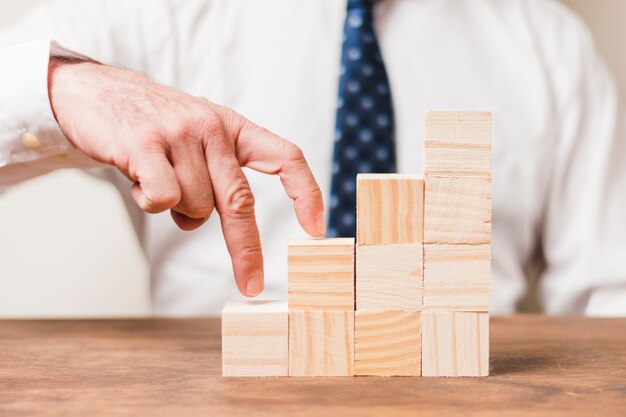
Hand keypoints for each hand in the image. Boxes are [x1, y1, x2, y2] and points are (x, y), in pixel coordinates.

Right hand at [48, 58, 325, 296]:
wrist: (97, 92)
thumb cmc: (155, 126)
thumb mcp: (199, 138)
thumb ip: (220, 176)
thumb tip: (234, 230)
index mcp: (234, 127)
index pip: (285, 157)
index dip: (306, 193)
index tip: (316, 228)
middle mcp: (212, 128)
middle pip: (240, 201)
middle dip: (246, 250)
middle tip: (251, 284)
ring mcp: (179, 134)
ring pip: (196, 207)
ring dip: (178, 211)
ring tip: (158, 181)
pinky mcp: (145, 144)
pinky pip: (164, 200)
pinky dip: (152, 203)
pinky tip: (139, 180)